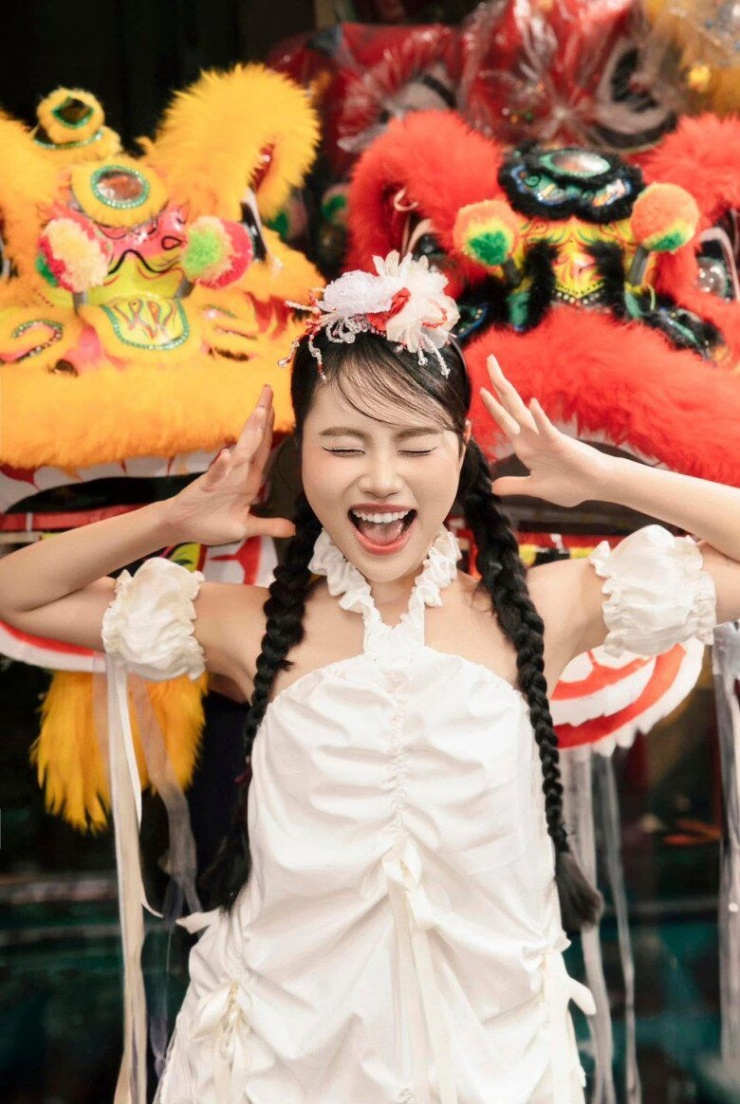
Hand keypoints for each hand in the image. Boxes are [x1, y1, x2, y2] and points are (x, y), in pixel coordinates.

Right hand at [164, 385, 295, 544]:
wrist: (182, 528)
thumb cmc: (211, 524)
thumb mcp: (245, 527)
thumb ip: (268, 526)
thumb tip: (292, 529)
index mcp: (250, 480)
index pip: (264, 450)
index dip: (273, 430)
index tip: (278, 407)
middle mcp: (239, 473)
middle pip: (254, 442)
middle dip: (262, 417)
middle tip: (268, 391)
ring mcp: (223, 477)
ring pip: (239, 452)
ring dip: (249, 433)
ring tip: (259, 413)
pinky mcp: (206, 485)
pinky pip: (216, 474)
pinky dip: (221, 466)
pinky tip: (227, 455)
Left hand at [480, 356, 609, 507]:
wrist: (596, 487)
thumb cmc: (570, 485)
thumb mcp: (534, 487)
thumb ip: (514, 485)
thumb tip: (494, 488)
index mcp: (525, 445)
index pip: (505, 418)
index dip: (492, 404)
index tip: (480, 387)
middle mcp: (532, 437)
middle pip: (511, 406)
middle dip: (498, 384)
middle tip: (489, 359)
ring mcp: (545, 439)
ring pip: (522, 414)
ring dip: (508, 396)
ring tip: (497, 377)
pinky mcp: (560, 445)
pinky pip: (547, 429)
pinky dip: (539, 417)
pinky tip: (531, 403)